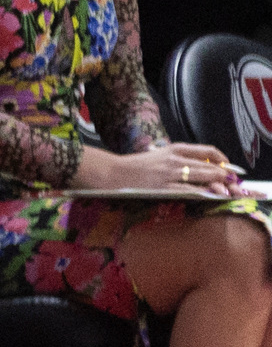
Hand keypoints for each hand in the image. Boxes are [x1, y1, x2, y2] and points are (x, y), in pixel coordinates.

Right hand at [74, 141, 242, 195]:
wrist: (112, 172)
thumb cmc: (133, 166)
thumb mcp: (158, 156)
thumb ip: (177, 160)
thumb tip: (199, 167)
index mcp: (174, 149)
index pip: (207, 151)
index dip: (223, 160)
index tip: (229, 168)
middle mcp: (175, 159)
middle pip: (211, 166)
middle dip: (226, 176)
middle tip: (235, 185)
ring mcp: (170, 174)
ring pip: (204, 178)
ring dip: (220, 186)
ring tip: (229, 192)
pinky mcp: (164, 187)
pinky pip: (190, 191)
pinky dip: (204, 194)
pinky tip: (212, 198)